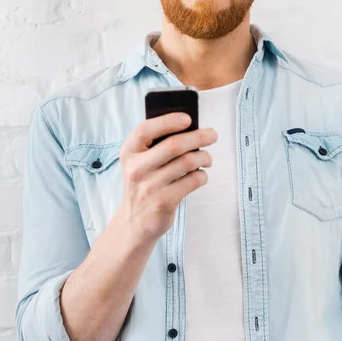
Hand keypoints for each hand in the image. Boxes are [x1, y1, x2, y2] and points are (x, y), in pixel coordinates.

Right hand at [118, 112, 217, 240]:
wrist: (134, 222)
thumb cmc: (144, 183)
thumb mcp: (139, 162)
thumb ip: (156, 145)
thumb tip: (190, 128)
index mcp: (129, 152)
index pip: (144, 130)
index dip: (167, 121)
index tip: (188, 118)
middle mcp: (136, 168)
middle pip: (174, 145)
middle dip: (198, 137)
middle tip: (213, 135)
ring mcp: (149, 187)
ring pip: (187, 162)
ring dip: (204, 157)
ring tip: (207, 159)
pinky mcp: (163, 202)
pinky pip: (192, 181)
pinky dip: (202, 176)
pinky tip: (200, 175)